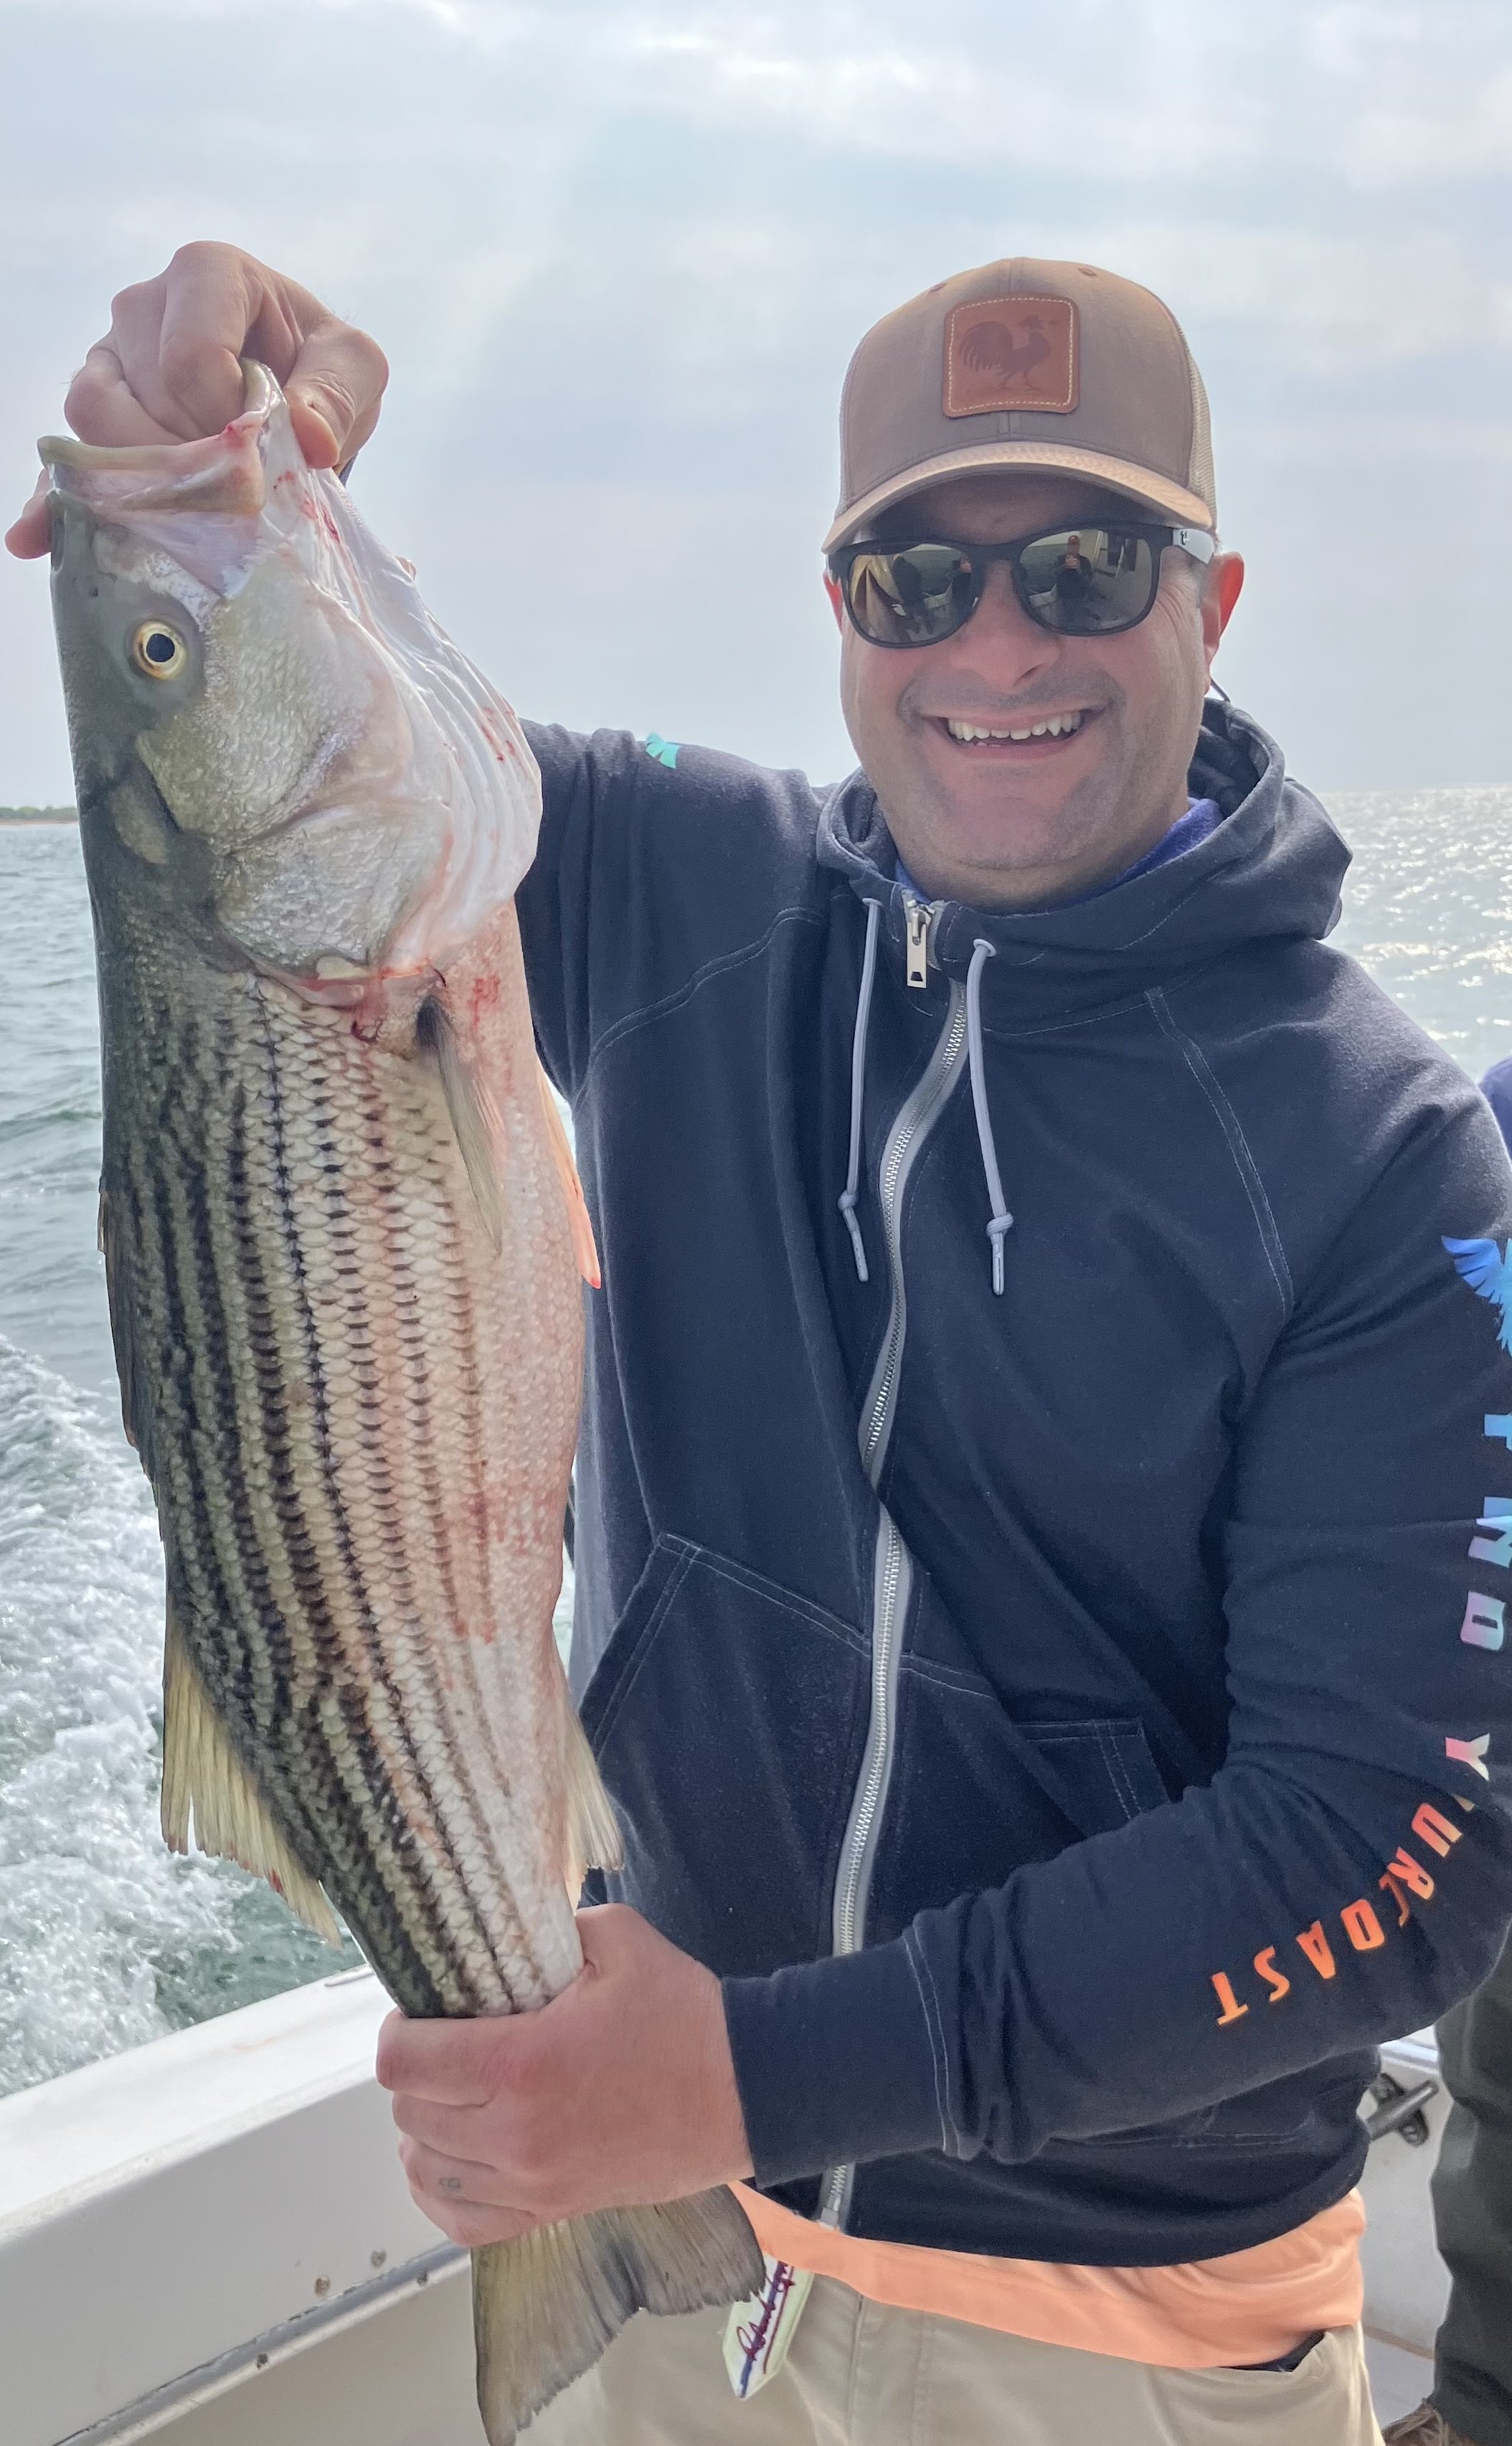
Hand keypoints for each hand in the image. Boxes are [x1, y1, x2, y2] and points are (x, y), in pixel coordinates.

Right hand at [6, 240, 387, 557]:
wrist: (299, 394)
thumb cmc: (321, 370)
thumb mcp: (354, 369)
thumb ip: (337, 393)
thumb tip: (308, 435)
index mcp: (208, 274)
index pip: (187, 358)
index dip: (222, 421)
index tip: (261, 446)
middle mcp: (142, 308)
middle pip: (134, 400)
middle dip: (187, 462)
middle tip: (235, 487)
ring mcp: (109, 359)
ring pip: (92, 428)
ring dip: (144, 483)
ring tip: (198, 504)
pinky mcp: (96, 412)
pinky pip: (64, 455)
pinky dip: (57, 500)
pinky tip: (40, 537)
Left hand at [375, 1905, 754, 2248]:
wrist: (746, 2091)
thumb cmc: (683, 2013)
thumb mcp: (618, 1939)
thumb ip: (549, 1930)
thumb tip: (505, 1934)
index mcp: (521, 2063)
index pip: (402, 2062)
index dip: (399, 2029)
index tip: (420, 2011)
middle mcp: (514, 2133)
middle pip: (408, 2115)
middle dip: (416, 2074)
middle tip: (445, 2044)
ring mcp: (531, 2183)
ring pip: (426, 2169)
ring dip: (425, 2129)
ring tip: (451, 2095)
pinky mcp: (552, 2211)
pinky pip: (462, 2223)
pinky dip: (443, 2191)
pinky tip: (451, 2158)